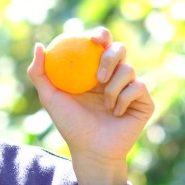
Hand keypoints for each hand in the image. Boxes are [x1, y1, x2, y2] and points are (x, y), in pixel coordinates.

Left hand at [27, 27, 154, 184]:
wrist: (90, 149)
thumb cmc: (70, 124)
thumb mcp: (50, 97)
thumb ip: (40, 72)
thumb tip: (39, 45)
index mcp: (94, 70)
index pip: (100, 45)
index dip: (100, 35)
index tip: (93, 39)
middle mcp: (114, 76)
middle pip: (119, 49)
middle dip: (110, 56)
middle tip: (98, 74)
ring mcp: (131, 88)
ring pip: (129, 69)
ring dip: (113, 87)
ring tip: (104, 104)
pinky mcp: (144, 101)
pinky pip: (138, 87)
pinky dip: (124, 99)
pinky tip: (116, 112)